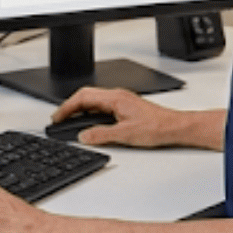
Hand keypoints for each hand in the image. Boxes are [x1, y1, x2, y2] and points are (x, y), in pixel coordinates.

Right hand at [52, 87, 180, 147]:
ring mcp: (122, 101)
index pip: (83, 97)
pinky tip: (90, 124)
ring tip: (70, 123)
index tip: (57, 118)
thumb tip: (83, 136)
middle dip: (70, 107)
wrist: (176, 127)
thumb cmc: (157, 127)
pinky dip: (91, 114)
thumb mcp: (124, 134)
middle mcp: (118, 96)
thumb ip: (101, 135)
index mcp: (115, 98)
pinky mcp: (126, 108)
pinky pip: (103, 107)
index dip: (66, 107)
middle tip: (59, 120)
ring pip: (94, 101)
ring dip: (80, 110)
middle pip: (86, 96)